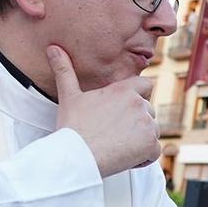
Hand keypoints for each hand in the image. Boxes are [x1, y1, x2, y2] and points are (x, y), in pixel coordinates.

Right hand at [50, 45, 156, 176]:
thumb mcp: (68, 96)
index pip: (146, 84)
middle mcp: (139, 104)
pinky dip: (144, 157)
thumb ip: (65, 71)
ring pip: (152, 132)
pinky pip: (154, 151)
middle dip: (137, 124)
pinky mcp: (150, 144)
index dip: (140, 97)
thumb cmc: (72, 127)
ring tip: (116, 146)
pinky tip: (124, 158)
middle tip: (113, 134)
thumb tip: (53, 48)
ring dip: (140, 141)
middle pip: (149, 112)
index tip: (127, 110)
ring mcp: (147, 124)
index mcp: (123, 90)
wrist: (77, 155)